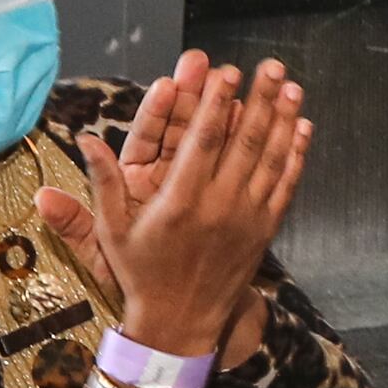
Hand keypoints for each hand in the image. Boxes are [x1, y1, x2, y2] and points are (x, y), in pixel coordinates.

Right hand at [40, 59, 311, 358]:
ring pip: (270, 158)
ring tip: (292, 86)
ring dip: (283, 119)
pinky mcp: (265, 229)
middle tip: (271, 66)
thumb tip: (85, 140)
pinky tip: (302, 127)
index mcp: (180, 201)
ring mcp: (247, 217)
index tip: (227, 72)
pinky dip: (295, 154)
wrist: (179, 322)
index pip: (202, 140)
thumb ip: (103, 184)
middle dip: (259, 99)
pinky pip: (285, 184)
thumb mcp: (112, 232)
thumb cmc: (141, 273)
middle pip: (244, 141)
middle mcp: (218, 205)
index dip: (216, 103)